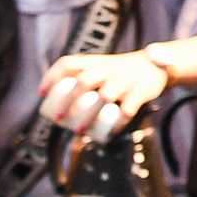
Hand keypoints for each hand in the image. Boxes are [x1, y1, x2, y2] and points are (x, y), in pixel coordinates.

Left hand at [37, 50, 169, 133]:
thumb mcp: (99, 67)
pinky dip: (116, 125)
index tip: (41, 95)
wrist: (154, 67)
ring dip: (89, 116)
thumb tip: (55, 109)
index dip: (51, 77)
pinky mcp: (139, 93)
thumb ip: (80, 80)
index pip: (67, 63)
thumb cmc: (119, 73)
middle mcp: (107, 69)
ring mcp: (124, 80)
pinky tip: (108, 134)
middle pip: (83, 82)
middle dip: (68, 102)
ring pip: (104, 97)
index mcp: (93, 62)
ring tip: (79, 131)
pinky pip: (127, 110)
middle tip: (59, 119)